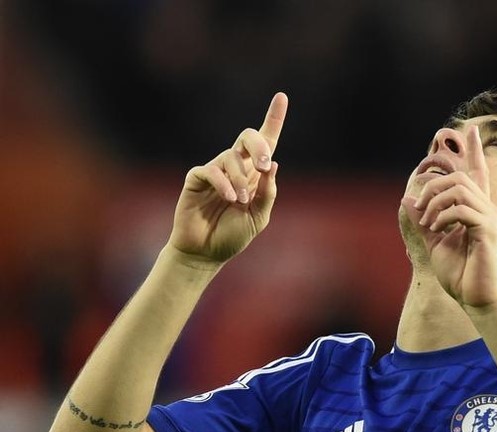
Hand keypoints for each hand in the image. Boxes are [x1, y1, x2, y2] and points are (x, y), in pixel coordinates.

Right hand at [168, 92, 287, 263]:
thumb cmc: (232, 235)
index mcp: (254, 175)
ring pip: (231, 157)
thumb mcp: (258, 217)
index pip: (266, 142)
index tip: (282, 97)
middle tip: (264, 166)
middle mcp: (236, 167)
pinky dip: (223, 183)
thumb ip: (267, 193)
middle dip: (259, 145)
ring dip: (240, 179)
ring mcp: (216, 170)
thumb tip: (273, 164)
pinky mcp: (197, 178)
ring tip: (240, 201)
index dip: (274, 119)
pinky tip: (229, 198)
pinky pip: (211, 170)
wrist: (206, 252)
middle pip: (248, 137)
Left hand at [400, 126, 496, 310]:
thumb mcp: (434, 244)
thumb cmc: (459, 275)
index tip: (470, 129)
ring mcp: (489, 217)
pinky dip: (442, 216)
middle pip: (459, 176)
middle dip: (433, 188)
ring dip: (435, 203)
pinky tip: (436, 230)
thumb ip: (422, 222)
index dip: (474, 150)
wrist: (475, 299)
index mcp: (476, 209)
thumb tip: (407, 200)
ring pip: (459, 188)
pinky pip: (461, 208)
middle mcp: (486, 208)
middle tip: (421, 214)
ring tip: (428, 224)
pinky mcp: (487, 229)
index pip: (477, 173)